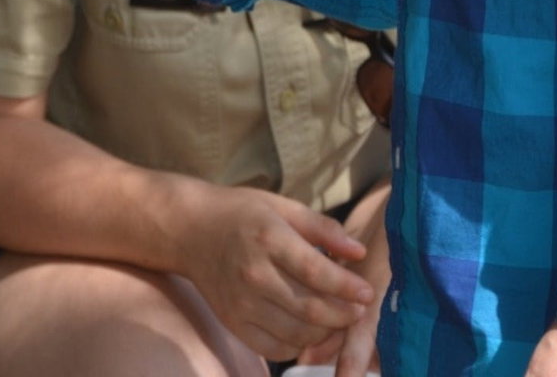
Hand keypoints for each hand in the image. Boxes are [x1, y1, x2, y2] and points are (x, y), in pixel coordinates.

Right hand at [170, 183, 371, 361]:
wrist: (189, 230)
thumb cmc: (240, 213)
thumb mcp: (281, 206)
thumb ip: (322, 228)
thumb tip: (359, 252)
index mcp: (268, 238)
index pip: (315, 271)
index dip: (346, 286)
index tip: (367, 292)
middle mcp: (253, 273)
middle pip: (309, 309)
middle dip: (343, 315)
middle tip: (360, 311)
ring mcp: (241, 302)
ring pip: (296, 333)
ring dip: (325, 333)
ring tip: (339, 322)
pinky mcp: (232, 322)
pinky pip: (274, 348)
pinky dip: (299, 345)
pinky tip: (309, 330)